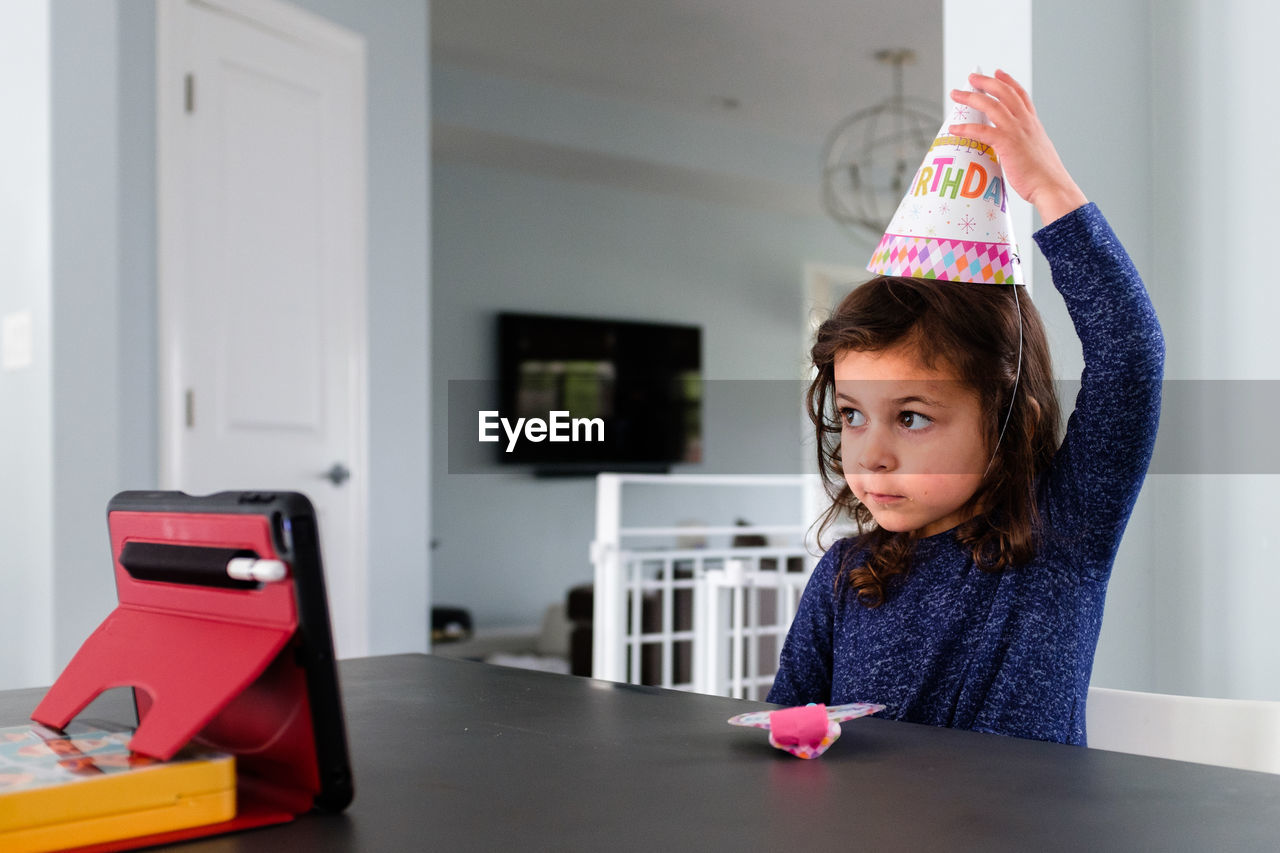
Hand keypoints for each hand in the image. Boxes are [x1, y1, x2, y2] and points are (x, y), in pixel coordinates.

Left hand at [949, 69, 1086, 224]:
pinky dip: (966, 128)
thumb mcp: (1036, 153)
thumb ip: (1024, 145)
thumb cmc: (1043, 177)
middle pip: (1004, 93)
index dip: (1008, 81)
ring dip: (971, 98)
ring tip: (956, 94)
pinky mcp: (1007, 144)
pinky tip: (954, 129)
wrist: (1051, 187)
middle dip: (986, 82)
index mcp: (1033, 124)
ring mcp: (1017, 131)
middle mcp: (1025, 123)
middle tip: (971, 77)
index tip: (998, 72)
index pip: (1021, 95)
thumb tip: (1014, 151)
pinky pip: (982, 131)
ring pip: (991, 105)